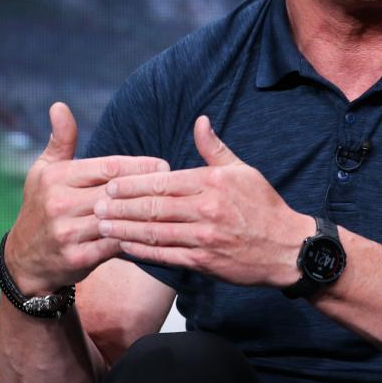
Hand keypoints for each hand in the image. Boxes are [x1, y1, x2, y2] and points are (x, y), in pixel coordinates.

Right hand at [5, 102, 169, 293]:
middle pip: (117, 192)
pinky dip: (135, 238)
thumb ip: (61, 140)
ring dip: (145, 213)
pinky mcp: (77, 258)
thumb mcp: (45, 170)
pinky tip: (155, 231)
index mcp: (58, 178)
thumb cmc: (41, 205)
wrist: (24, 258)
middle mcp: (60, 204)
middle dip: (148, 188)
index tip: (163, 165)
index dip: (138, 165)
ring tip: (172, 207)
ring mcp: (68, 232)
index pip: (107, 167)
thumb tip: (59, 106)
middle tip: (175, 184)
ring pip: (118, 219)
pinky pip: (115, 245)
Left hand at [95, 115, 313, 288]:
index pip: (162, 181)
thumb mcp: (243, 170)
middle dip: (119, 206)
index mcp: (211, 182)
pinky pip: (165, 255)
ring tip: (101, 226)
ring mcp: (203, 237)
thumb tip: (200, 121)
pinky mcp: (204, 261)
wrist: (287, 248)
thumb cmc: (264, 206)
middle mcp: (205, 209)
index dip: (132, 184)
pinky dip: (142, 251)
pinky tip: (124, 246)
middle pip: (152, 207)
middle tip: (95, 206)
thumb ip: (215, 148)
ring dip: (124, 229)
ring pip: (154, 232)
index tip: (109, 184)